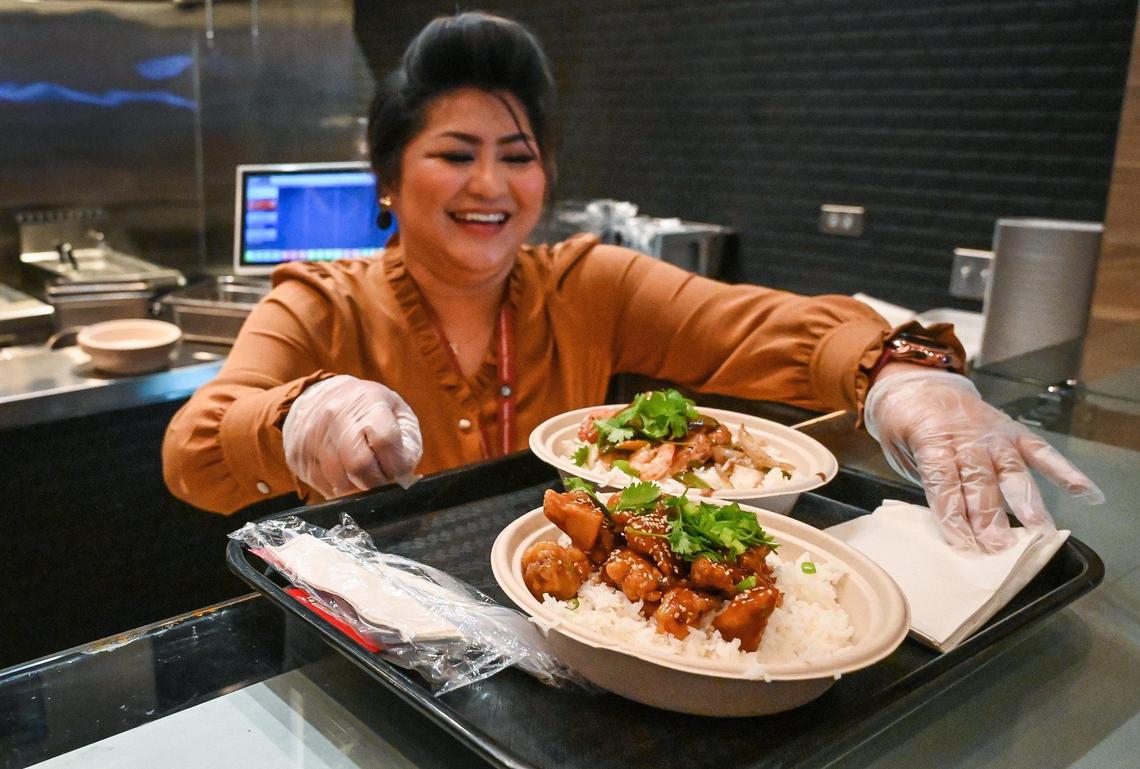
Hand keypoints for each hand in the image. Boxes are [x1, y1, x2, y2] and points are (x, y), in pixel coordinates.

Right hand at [282, 375, 422, 498]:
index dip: (396, 464)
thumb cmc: (367, 409)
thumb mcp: (396, 412)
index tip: (399, 470)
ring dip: (358, 486)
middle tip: (381, 478)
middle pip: (360, 466)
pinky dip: (340, 487)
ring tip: (363, 472)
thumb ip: (407, 443)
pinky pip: (324, 487)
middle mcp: (336, 417)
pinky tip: (345, 473)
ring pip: (342, 482)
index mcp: (368, 403)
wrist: (317, 397)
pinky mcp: (297, 457)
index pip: (385, 441)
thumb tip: (404, 477)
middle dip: (377, 481)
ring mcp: (313, 438)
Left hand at [863, 368, 1102, 551]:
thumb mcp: (900, 450)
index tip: (963, 544)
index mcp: (932, 438)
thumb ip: (927, 480)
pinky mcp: (1012, 430)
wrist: (916, 380)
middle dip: (989, 516)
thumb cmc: (904, 422)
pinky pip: (1041, 450)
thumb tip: (954, 521)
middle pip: (980, 480)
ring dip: (1027, 501)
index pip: (944, 481)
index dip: (953, 514)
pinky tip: (1086, 493)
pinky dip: (1064, 471)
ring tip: (1040, 530)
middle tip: (998, 547)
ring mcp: (994, 432)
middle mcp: (967, 435)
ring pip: (1012, 469)